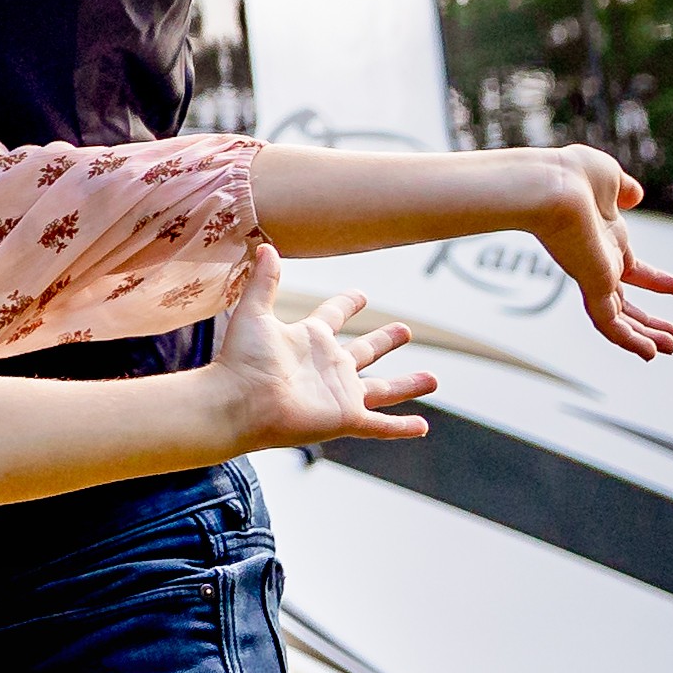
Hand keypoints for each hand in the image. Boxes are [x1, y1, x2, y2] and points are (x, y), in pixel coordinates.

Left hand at [208, 248, 434, 452]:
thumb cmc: (242, 360)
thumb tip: (265, 245)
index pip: (333, 317)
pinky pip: (381, 425)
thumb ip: (264, 281)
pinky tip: (422, 427)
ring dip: (407, 385)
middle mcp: (328, 366)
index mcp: (309, 339)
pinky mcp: (346, 418)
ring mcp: (339, 394)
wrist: (239, 403)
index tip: (361, 295)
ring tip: (434, 379)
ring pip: (382, 389)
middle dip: (384, 341)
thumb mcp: (255, 313)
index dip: (347, 304)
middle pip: (364, 351)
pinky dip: (401, 427)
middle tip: (405, 329)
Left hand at [522, 147, 672, 361]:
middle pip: (624, 301)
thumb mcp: (608, 178)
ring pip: (619, 318)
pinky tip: (649, 354)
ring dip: (646, 336)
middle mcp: (598, 261)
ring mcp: (594, 276)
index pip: (632, 269)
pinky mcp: (591, 286)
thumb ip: (623, 190)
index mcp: (605, 239)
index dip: (655, 281)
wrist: (551, 184)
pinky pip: (609, 324)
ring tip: (670, 349)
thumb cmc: (571, 175)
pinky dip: (629, 341)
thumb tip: (635, 195)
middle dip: (649, 321)